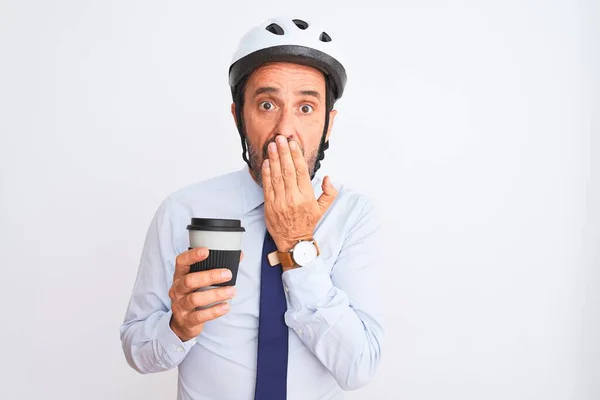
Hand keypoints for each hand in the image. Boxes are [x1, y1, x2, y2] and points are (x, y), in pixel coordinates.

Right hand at [168, 247, 237, 341]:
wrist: (182, 324)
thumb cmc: (194, 295)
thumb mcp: (199, 282)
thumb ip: (216, 268)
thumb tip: (239, 255)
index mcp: (180, 276)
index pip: (181, 262)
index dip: (192, 256)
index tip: (206, 251)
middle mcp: (177, 289)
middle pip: (190, 280)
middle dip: (210, 276)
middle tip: (228, 274)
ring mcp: (180, 305)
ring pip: (195, 299)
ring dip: (216, 294)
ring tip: (232, 291)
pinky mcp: (187, 320)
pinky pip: (200, 316)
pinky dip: (214, 311)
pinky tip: (226, 306)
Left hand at [262, 135, 337, 251]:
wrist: (294, 241)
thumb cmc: (306, 224)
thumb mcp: (322, 209)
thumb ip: (329, 193)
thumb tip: (328, 178)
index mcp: (306, 197)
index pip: (301, 171)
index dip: (296, 156)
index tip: (293, 144)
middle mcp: (293, 198)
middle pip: (288, 170)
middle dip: (283, 153)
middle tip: (280, 139)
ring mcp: (280, 201)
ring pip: (276, 176)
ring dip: (273, 159)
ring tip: (272, 146)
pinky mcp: (270, 205)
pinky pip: (267, 186)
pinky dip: (266, 173)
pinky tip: (266, 162)